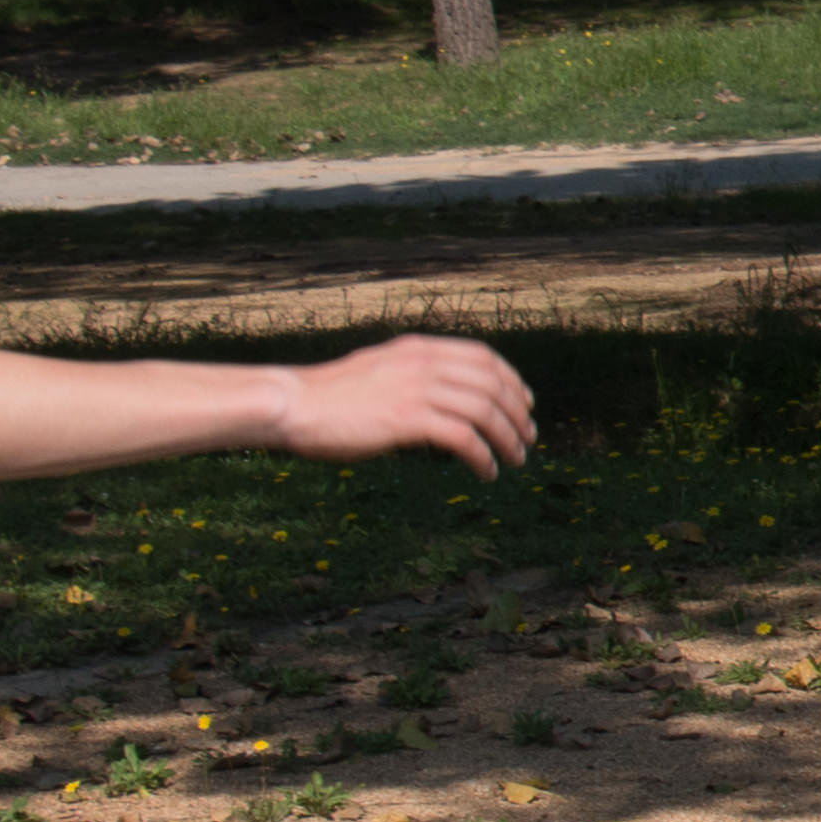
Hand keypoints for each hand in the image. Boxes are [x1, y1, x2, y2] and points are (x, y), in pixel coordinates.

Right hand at [269, 335, 537, 474]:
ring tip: (514, 461)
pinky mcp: (407, 419)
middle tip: (527, 440)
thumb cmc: (329, 397)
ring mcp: (416, 388)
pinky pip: (463, 438)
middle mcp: (423, 362)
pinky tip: (485, 472)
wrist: (293, 404)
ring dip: (507, 439)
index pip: (482, 356)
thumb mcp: (379, 372)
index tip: (525, 403)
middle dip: (517, 414)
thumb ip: (411, 376)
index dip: (511, 379)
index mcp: (417, 348)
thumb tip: (439, 398)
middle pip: (492, 384)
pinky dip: (482, 457)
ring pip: (485, 411)